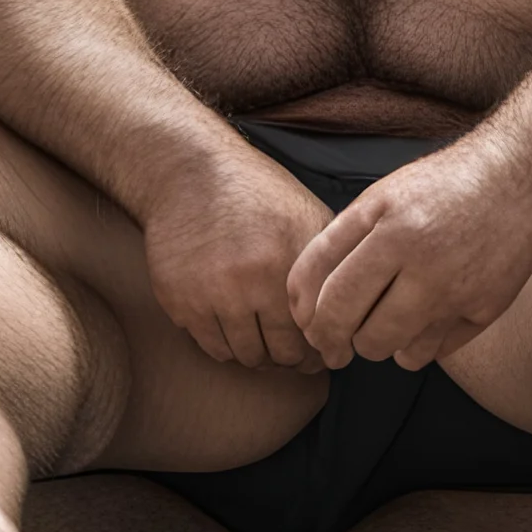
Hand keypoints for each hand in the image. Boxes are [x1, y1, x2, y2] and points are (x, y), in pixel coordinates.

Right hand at [142, 142, 333, 369]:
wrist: (189, 172)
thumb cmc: (256, 194)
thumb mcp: (305, 215)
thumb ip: (328, 262)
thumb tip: (353, 310)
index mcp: (286, 263)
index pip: (313, 335)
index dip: (320, 350)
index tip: (322, 353)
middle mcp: (247, 283)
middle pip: (278, 354)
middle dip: (290, 359)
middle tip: (295, 356)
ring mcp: (209, 295)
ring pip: (242, 355)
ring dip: (257, 355)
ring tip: (266, 343)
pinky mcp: (178, 301)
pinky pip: (210, 346)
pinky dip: (226, 345)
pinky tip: (236, 330)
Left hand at [286, 138, 531, 369]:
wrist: (520, 176)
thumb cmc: (441, 186)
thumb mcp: (383, 196)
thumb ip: (341, 239)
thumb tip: (304, 298)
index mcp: (386, 224)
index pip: (323, 287)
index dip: (306, 316)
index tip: (309, 325)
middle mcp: (418, 256)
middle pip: (348, 324)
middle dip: (332, 341)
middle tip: (336, 344)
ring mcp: (453, 287)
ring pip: (385, 348)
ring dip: (374, 345)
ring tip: (381, 326)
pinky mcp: (484, 309)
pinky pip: (429, 353)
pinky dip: (417, 346)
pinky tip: (422, 323)